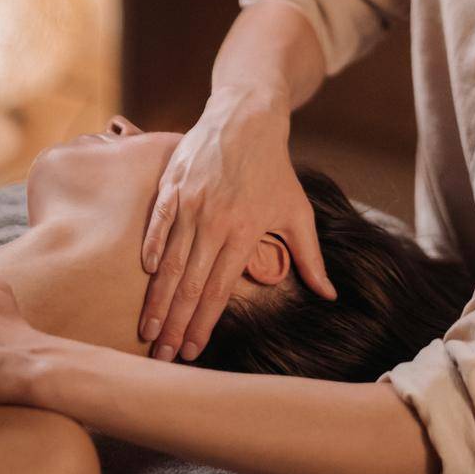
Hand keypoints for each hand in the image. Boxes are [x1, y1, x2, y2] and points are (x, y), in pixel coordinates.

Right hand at [137, 85, 337, 363]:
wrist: (248, 118)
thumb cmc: (275, 170)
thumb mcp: (298, 212)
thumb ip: (310, 258)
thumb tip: (329, 295)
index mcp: (245, 232)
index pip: (219, 289)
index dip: (204, 323)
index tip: (192, 352)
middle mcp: (214, 221)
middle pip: (190, 283)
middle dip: (174, 324)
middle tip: (161, 355)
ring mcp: (190, 203)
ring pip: (170, 261)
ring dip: (157, 298)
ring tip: (147, 329)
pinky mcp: (173, 186)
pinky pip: (157, 224)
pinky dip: (151, 250)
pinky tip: (145, 276)